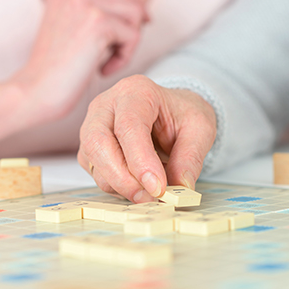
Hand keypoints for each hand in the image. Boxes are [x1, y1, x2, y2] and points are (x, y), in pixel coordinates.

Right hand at [12, 0, 148, 124]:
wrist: (35, 92)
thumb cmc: (57, 70)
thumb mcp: (77, 31)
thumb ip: (104, 15)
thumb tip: (146, 11)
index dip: (124, 18)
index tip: (115, 42)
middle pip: (130, 1)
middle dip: (127, 31)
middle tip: (109, 55)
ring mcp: (86, 2)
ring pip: (135, 14)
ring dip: (127, 43)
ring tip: (105, 61)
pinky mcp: (98, 22)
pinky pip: (133, 35)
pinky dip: (123, 58)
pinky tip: (103, 71)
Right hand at [78, 75, 216, 202]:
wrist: (169, 114)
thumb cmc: (181, 116)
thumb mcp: (200, 129)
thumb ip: (191, 158)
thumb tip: (179, 187)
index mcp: (136, 91)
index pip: (129, 126)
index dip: (141, 161)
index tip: (158, 188)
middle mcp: (106, 105)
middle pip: (98, 143)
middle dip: (122, 178)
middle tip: (150, 197)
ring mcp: (92, 126)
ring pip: (93, 162)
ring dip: (120, 186)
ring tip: (150, 192)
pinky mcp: (89, 149)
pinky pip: (95, 173)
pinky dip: (116, 187)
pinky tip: (138, 185)